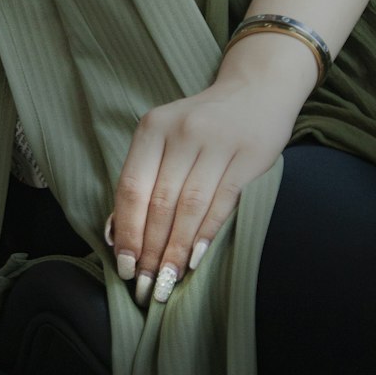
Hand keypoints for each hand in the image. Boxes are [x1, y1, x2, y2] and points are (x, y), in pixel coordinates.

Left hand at [109, 41, 312, 307]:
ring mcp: (216, 142)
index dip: (127, 231)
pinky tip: (195, 259)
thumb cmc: (203, 122)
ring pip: (189, 207)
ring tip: (167, 281)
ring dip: (176, 250)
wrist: (256, 88)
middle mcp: (181, 132)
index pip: (131, 188)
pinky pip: (221, 203)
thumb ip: (146, 174)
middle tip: (146, 286)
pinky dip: (206, 234)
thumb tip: (119, 232)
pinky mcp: (247, 156)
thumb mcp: (166, 135)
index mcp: (153, 127)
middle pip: (159, 202)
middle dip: (151, 250)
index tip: (125, 267)